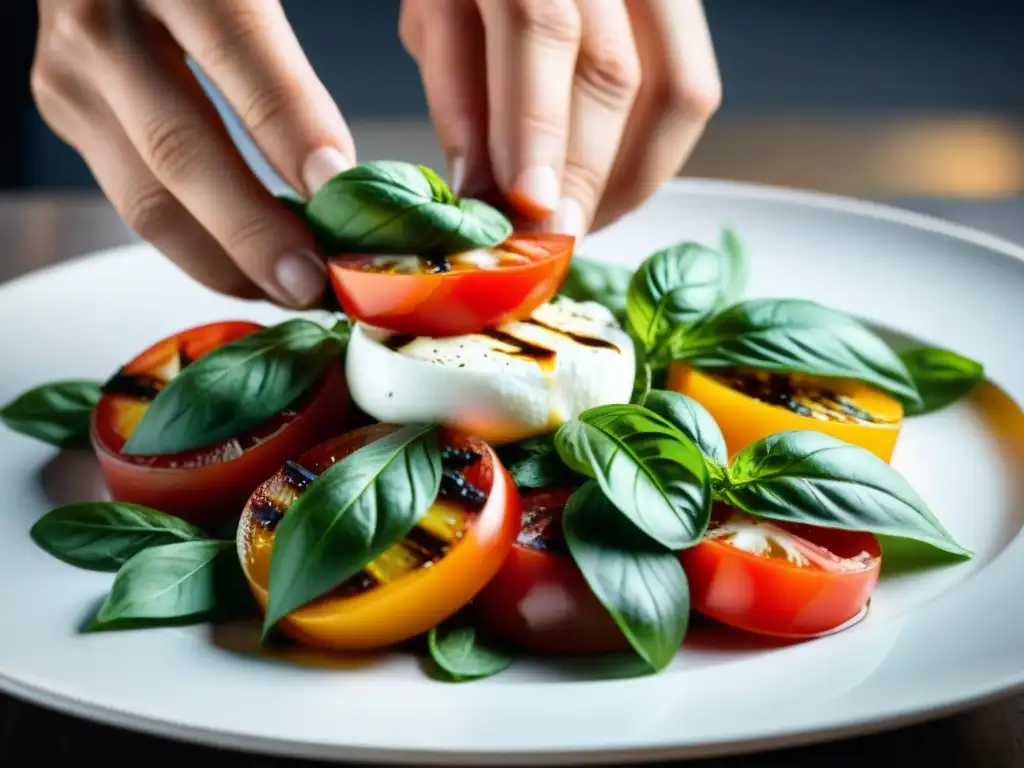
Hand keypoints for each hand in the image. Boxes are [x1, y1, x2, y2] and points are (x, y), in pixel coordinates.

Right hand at [30, 0, 355, 307]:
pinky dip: (197, 247)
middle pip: (180, 151)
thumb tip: (339, 180)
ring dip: (225, 263)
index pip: (243, 63)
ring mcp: (71, 73)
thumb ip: (287, 69)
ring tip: (289, 292)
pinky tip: (246, 268)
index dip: (294, 139)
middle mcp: (103, 23)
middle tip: (313, 284)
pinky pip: (135, 200)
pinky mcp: (64, 109)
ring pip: (146, 201)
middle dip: (254, 236)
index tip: (340, 200)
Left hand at [399, 0, 720, 237]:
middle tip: (551, 240)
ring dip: (628, 178)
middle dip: (584, 174)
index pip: (540, 23)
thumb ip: (459, 93)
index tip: (527, 208)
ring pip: (678, 88)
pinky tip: (607, 188)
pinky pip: (693, 89)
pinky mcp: (684, 9)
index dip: (536, 125)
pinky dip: (653, 156)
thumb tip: (485, 192)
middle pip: (616, 68)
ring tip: (579, 223)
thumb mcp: (437, 10)